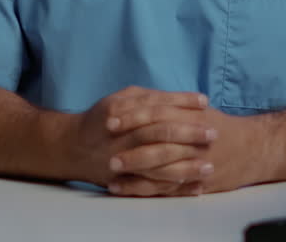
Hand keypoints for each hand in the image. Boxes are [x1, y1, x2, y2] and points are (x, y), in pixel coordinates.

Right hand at [66, 86, 216, 193]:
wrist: (72, 147)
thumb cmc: (102, 119)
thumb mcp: (120, 99)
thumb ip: (147, 98)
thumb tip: (179, 99)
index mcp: (120, 110)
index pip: (157, 105)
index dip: (182, 102)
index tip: (205, 102)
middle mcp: (121, 136)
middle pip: (159, 133)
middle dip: (188, 134)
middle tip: (212, 134)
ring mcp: (122, 161)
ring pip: (157, 164)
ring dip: (185, 166)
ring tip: (208, 167)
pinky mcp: (123, 180)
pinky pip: (152, 187)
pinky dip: (174, 188)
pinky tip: (194, 187)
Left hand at [107, 106, 268, 196]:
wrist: (254, 149)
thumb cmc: (221, 128)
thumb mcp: (199, 111)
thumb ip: (173, 105)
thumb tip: (141, 98)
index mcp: (192, 118)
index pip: (157, 115)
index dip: (132, 117)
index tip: (110, 120)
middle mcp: (194, 141)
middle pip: (157, 144)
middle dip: (130, 148)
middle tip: (106, 150)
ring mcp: (195, 164)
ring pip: (160, 169)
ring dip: (134, 171)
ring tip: (110, 172)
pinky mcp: (196, 182)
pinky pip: (165, 188)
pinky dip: (142, 189)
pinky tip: (123, 188)